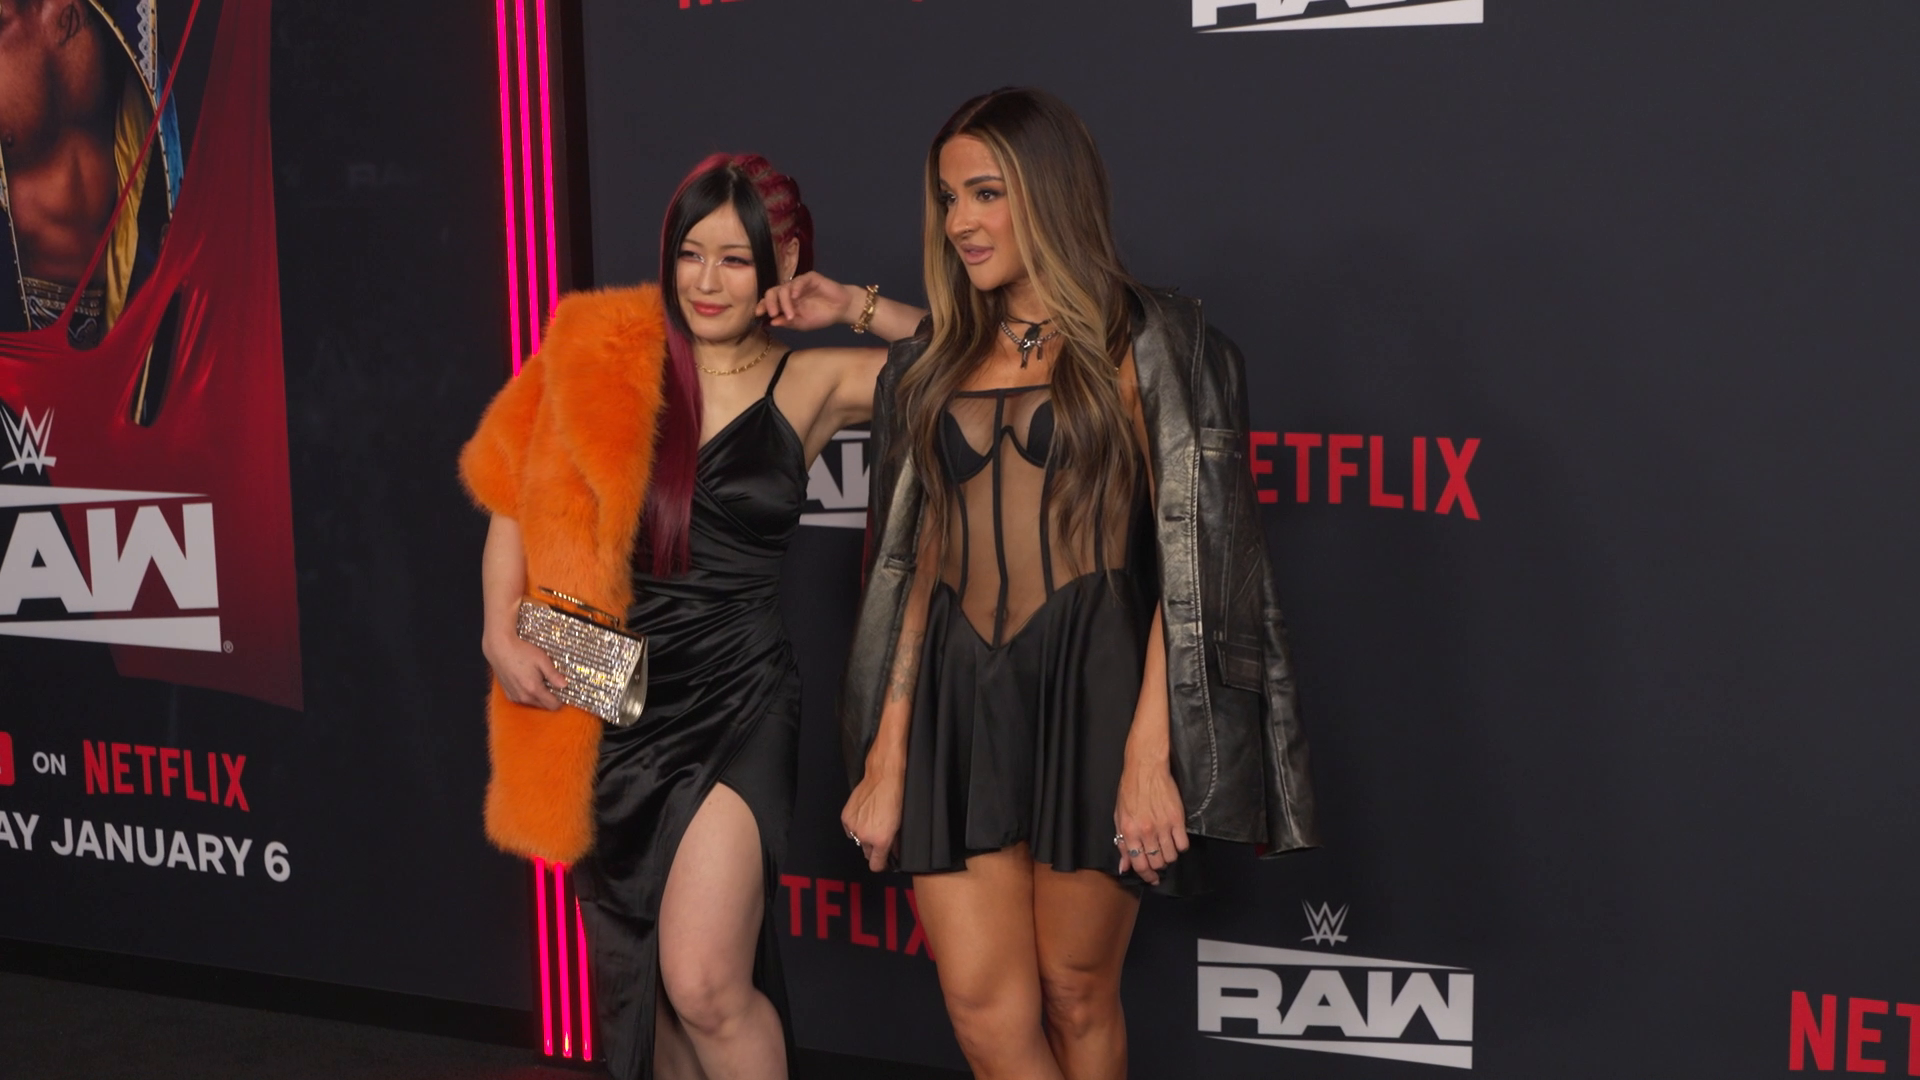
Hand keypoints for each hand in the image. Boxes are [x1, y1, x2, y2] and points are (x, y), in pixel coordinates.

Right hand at [484, 634, 566, 710]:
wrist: (499, 648)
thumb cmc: (522, 652)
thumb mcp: (542, 660)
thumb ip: (554, 675)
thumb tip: (565, 685)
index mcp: (534, 690)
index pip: (553, 705)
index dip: (561, 700)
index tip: (564, 690)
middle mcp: (524, 697)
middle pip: (543, 705)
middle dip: (550, 698)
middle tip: (552, 682)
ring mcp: (514, 696)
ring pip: (533, 703)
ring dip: (539, 696)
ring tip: (540, 680)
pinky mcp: (508, 694)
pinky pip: (523, 699)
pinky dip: (529, 694)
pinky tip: (528, 681)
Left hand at [756, 271, 862, 331]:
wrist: (841, 310)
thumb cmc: (821, 316)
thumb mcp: (802, 324)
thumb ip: (787, 323)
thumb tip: (771, 323)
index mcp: (785, 302)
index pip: (770, 301)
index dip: (763, 306)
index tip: (758, 314)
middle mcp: (789, 292)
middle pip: (772, 292)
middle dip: (769, 303)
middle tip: (771, 313)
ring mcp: (799, 284)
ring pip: (784, 288)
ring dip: (785, 303)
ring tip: (791, 315)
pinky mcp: (810, 278)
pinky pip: (799, 281)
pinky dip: (795, 288)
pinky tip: (795, 297)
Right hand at [841, 760, 904, 872]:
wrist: (884, 777)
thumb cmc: (895, 796)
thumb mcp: (901, 824)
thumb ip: (896, 842)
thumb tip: (894, 851)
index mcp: (880, 840)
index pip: (876, 865)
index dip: (882, 864)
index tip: (884, 861)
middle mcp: (865, 836)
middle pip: (867, 853)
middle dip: (874, 848)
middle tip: (880, 835)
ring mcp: (853, 826)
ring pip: (858, 840)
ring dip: (864, 835)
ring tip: (872, 822)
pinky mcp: (846, 817)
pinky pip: (849, 829)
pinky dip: (855, 825)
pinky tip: (864, 816)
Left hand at [1114, 756, 1188, 885]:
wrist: (1146, 769)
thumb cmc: (1130, 791)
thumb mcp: (1119, 817)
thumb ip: (1122, 843)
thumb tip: (1124, 867)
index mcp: (1129, 832)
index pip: (1139, 864)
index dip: (1146, 875)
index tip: (1152, 878)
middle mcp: (1146, 831)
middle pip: (1157, 863)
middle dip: (1158, 866)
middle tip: (1159, 860)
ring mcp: (1163, 826)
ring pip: (1171, 856)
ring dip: (1169, 856)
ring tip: (1166, 848)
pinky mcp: (1178, 819)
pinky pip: (1183, 844)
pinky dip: (1180, 846)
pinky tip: (1175, 839)